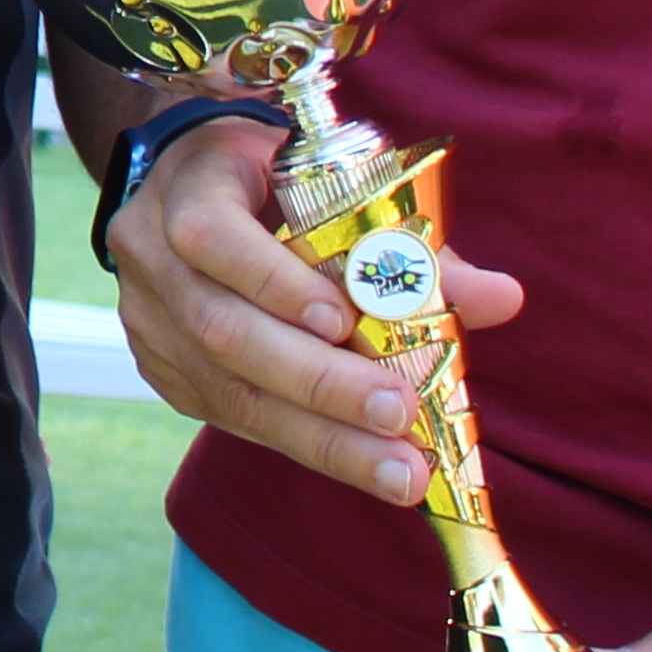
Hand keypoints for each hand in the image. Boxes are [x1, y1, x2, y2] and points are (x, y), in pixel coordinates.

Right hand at [107, 118, 527, 505]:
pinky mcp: (163, 372)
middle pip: (224, 330)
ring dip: (320, 436)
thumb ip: (409, 243)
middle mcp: (150, 258)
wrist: (190, 188)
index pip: (212, 236)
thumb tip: (503, 299)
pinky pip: (227, 416)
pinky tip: (358, 463)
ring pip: (226, 389)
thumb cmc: (277, 180)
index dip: (273, 282)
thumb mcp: (332, 182)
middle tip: (398, 417)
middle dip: (319, 383)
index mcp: (187, 188)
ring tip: (397, 471)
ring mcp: (148, 320)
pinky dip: (299, 441)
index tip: (343, 320)